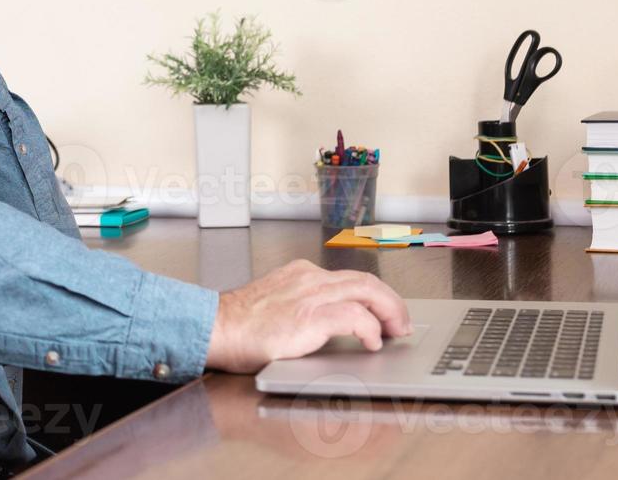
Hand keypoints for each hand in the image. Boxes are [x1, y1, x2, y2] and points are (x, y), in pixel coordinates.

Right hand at [205, 260, 411, 373]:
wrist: (216, 327)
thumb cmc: (239, 326)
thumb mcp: (275, 307)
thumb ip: (301, 309)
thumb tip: (326, 327)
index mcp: (300, 275)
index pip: (349, 278)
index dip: (374, 295)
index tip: (385, 312)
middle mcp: (309, 278)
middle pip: (366, 281)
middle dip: (391, 301)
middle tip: (402, 323)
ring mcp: (310, 294)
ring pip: (367, 291)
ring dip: (389, 311)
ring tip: (397, 331)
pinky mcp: (310, 316)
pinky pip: (354, 316)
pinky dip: (369, 328)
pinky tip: (372, 343)